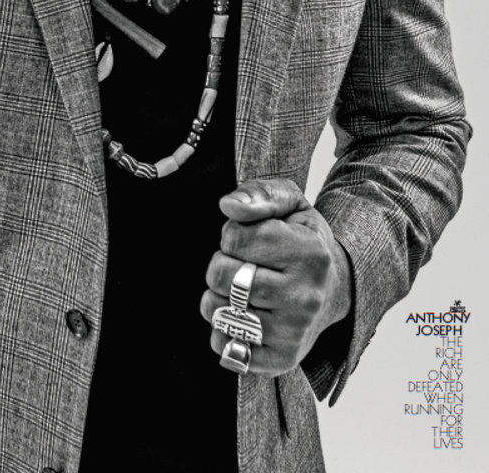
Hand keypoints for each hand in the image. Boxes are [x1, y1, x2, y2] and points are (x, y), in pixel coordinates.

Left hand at [200, 178, 352, 375]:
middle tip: (242, 264)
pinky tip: (243, 315)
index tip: (249, 237)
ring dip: (218, 297)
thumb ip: (260, 194)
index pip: (236, 237)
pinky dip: (222, 329)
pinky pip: (225, 347)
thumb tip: (228, 205)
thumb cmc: (303, 239)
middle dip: (221, 264)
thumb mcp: (291, 203)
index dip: (231, 233)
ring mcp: (294, 333)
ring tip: (240, 289)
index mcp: (311, 253)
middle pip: (223, 277)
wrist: (335, 287)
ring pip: (219, 312)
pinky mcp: (282, 360)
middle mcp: (306, 297)